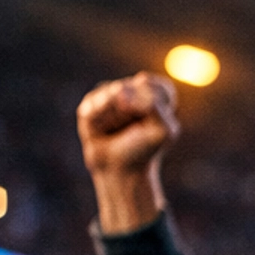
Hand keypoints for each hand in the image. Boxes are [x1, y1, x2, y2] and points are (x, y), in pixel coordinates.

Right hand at [77, 73, 179, 233]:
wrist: (119, 168)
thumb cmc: (144, 149)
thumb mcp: (163, 130)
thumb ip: (152, 103)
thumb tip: (120, 90)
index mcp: (157, 91)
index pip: (153, 86)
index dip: (152, 106)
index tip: (152, 123)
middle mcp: (133, 87)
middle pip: (131, 88)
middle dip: (133, 113)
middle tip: (134, 129)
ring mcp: (111, 92)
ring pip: (110, 95)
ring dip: (115, 118)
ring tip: (116, 130)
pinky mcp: (92, 102)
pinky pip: (93, 104)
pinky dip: (98, 120)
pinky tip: (101, 130)